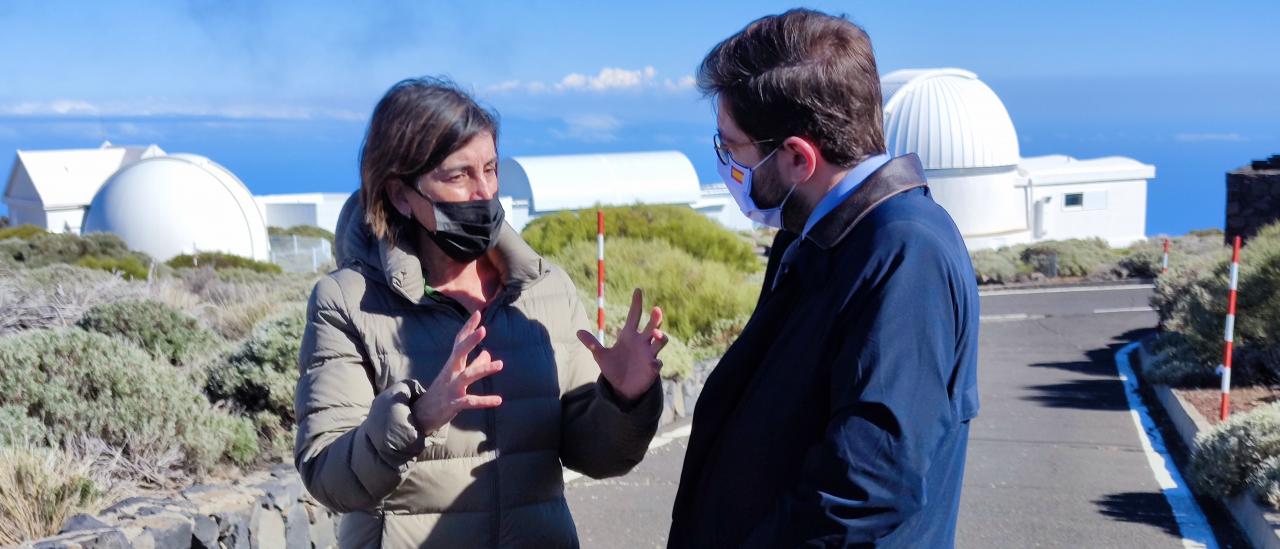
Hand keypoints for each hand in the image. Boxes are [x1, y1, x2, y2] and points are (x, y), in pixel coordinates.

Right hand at [412, 310, 503, 433]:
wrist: (423, 414)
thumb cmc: (443, 391)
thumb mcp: (457, 376)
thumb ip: (474, 364)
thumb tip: (488, 353)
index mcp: (452, 364)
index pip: (459, 341)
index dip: (468, 328)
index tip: (478, 313)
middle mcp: (451, 372)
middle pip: (459, 353)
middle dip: (470, 341)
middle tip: (483, 330)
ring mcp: (451, 388)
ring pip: (467, 376)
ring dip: (484, 369)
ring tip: (501, 364)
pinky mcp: (454, 403)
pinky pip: (470, 401)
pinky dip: (484, 401)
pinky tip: (498, 400)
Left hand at [576, 289, 668, 402]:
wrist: (621, 387)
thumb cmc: (613, 367)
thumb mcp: (600, 356)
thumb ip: (592, 344)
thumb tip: (577, 331)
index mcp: (629, 335)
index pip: (635, 315)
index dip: (636, 303)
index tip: (638, 290)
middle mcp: (642, 342)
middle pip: (653, 325)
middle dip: (656, 318)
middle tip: (656, 309)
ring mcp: (649, 354)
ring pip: (661, 341)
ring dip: (661, 337)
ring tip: (656, 334)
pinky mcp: (653, 368)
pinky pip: (657, 363)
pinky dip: (655, 363)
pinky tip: (652, 364)